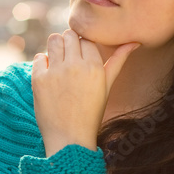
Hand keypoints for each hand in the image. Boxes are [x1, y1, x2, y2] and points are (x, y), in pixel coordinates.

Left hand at [31, 29, 139, 157]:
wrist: (69, 138)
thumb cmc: (91, 113)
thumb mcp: (107, 87)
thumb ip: (118, 61)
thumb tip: (135, 42)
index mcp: (94, 67)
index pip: (87, 39)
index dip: (83, 46)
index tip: (81, 57)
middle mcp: (74, 66)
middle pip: (70, 35)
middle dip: (69, 42)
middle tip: (69, 58)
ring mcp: (55, 72)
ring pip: (53, 40)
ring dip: (56, 46)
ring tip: (59, 62)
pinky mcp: (38, 79)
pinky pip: (39, 57)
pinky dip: (43, 62)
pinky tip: (49, 74)